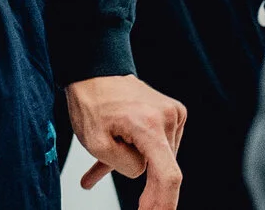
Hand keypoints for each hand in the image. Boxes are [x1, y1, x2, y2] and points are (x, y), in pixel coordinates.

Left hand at [66, 75, 187, 209]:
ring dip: (135, 158)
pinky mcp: (170, 113)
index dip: (163, 204)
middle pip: (160, 167)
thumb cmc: (92, 101)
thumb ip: (124, 166)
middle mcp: (168, 117)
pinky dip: (136, 153)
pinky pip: (156, 144)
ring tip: (110, 143)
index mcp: (150, 125)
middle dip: (139, 175)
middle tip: (119, 182)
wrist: (94, 68)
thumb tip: (143, 172)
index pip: (168, 177)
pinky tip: (104, 166)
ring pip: (156, 157)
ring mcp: (173, 113)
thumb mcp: (96, 142)